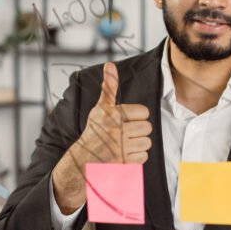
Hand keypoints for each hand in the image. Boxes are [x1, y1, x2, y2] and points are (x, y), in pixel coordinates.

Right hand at [52, 62, 152, 212]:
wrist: (83, 160)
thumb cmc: (95, 131)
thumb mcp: (100, 108)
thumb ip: (109, 87)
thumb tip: (110, 65)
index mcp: (112, 115)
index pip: (143, 112)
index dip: (137, 116)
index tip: (126, 120)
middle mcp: (115, 131)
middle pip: (147, 128)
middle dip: (139, 130)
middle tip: (127, 133)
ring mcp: (120, 149)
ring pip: (147, 142)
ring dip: (139, 144)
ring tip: (126, 143)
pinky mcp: (123, 164)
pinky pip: (143, 156)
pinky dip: (137, 157)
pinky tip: (126, 154)